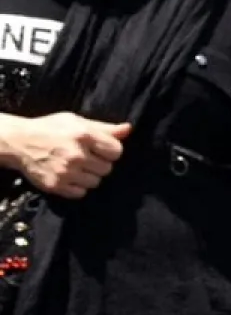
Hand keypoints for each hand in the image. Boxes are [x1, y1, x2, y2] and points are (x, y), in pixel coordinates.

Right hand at [0, 113, 130, 199]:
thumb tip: (128, 129)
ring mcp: (65, 172)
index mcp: (84, 135)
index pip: (116, 152)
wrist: (19, 142)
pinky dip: (78, 187)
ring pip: (95, 182)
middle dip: (100, 163)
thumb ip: (104, 128)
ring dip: (90, 176)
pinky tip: (70, 177)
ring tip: (78, 167)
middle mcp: (76, 155)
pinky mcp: (56, 185)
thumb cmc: (51, 128)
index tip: (102, 149)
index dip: (111, 151)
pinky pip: (81, 193)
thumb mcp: (77, 121)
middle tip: (88, 158)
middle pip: (107, 168)